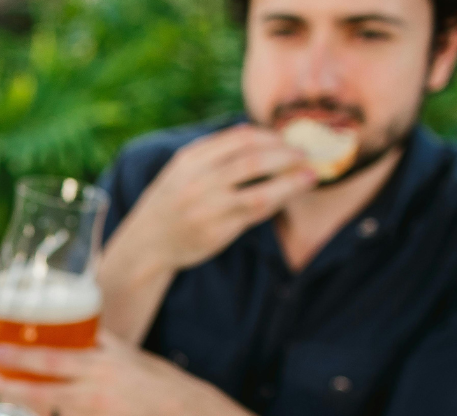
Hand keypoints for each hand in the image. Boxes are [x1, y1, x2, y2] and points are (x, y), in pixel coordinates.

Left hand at [0, 331, 218, 415]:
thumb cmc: (155, 380)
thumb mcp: (127, 353)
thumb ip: (96, 340)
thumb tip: (72, 320)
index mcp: (99, 368)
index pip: (49, 360)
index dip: (17, 357)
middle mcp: (93, 396)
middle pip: (38, 394)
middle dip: (7, 387)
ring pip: (49, 415)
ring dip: (31, 406)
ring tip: (17, 394)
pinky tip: (58, 413)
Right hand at [117, 124, 316, 271]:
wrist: (146, 243)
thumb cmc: (170, 203)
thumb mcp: (181, 170)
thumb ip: (212, 152)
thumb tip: (254, 132)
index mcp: (189, 160)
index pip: (240, 138)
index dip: (270, 136)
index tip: (286, 139)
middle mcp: (198, 182)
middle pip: (254, 160)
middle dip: (287, 155)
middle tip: (306, 154)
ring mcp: (207, 209)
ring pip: (261, 190)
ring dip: (292, 181)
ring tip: (310, 175)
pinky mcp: (217, 232)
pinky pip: (256, 214)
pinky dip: (278, 201)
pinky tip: (289, 195)